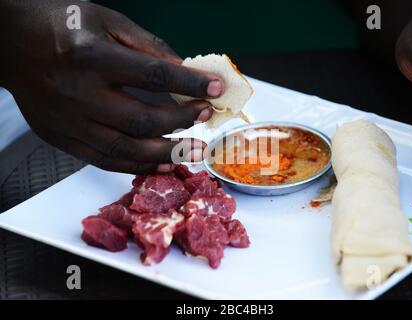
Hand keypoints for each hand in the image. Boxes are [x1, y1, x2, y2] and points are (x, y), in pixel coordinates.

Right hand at [0, 0, 222, 173]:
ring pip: (127, 149)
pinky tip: (163, 164)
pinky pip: (105, 160)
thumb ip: (147, 46)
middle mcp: (80, 94)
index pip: (153, 75)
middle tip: (206, 117)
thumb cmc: (58, 25)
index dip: (190, 83)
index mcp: (92, 56)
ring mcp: (70, 121)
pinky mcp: (63, 138)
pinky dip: (138, 165)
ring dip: (168, 153)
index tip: (216, 88)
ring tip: (195, 152)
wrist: (10, 43)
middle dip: (183, 121)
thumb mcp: (105, 20)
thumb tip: (185, 69)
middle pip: (143, 119)